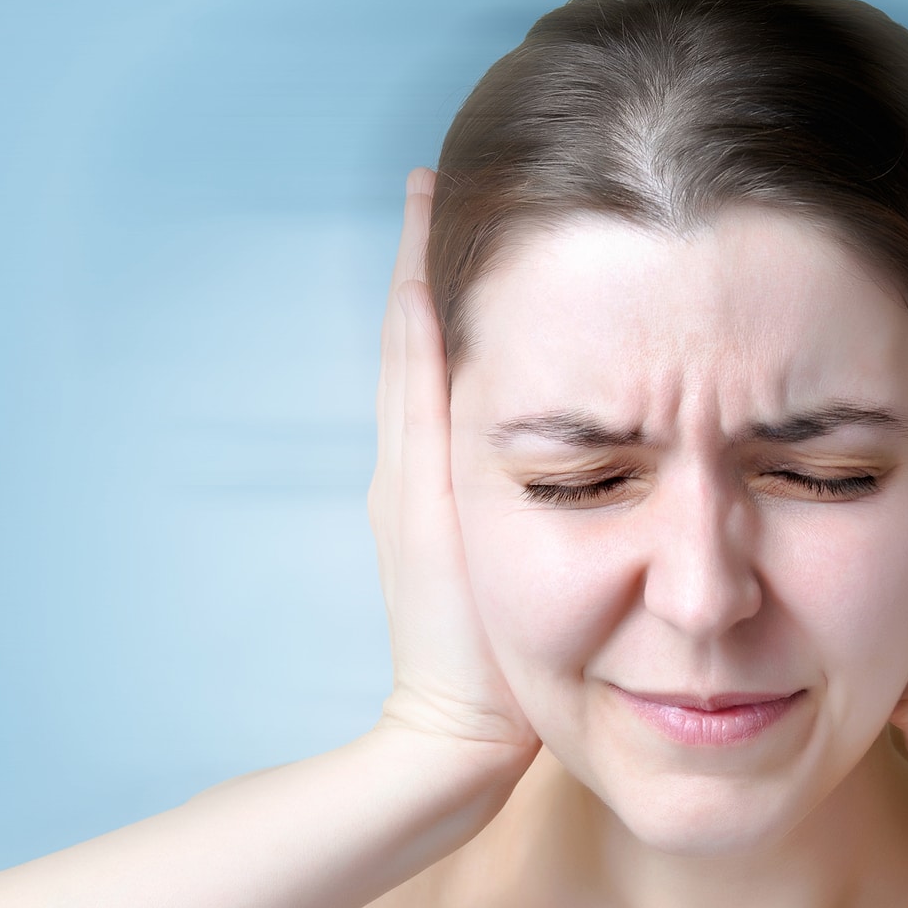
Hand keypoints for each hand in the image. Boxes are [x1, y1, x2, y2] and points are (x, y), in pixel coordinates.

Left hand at [367, 167, 540, 761]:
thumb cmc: (469, 641)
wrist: (457, 727)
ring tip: (480, 252)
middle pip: (415, 338)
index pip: (411, 328)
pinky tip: (498, 356)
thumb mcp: (459, 521)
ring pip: (434, 375)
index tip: (430, 180)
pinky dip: (462, 368)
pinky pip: (450, 419)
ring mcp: (425, 488)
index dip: (418, 252)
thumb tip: (431, 317)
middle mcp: (409, 459)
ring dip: (446, 309)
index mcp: (413, 452)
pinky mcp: (447, 518)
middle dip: (431, 263)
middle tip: (456, 192)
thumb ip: (446, 427)